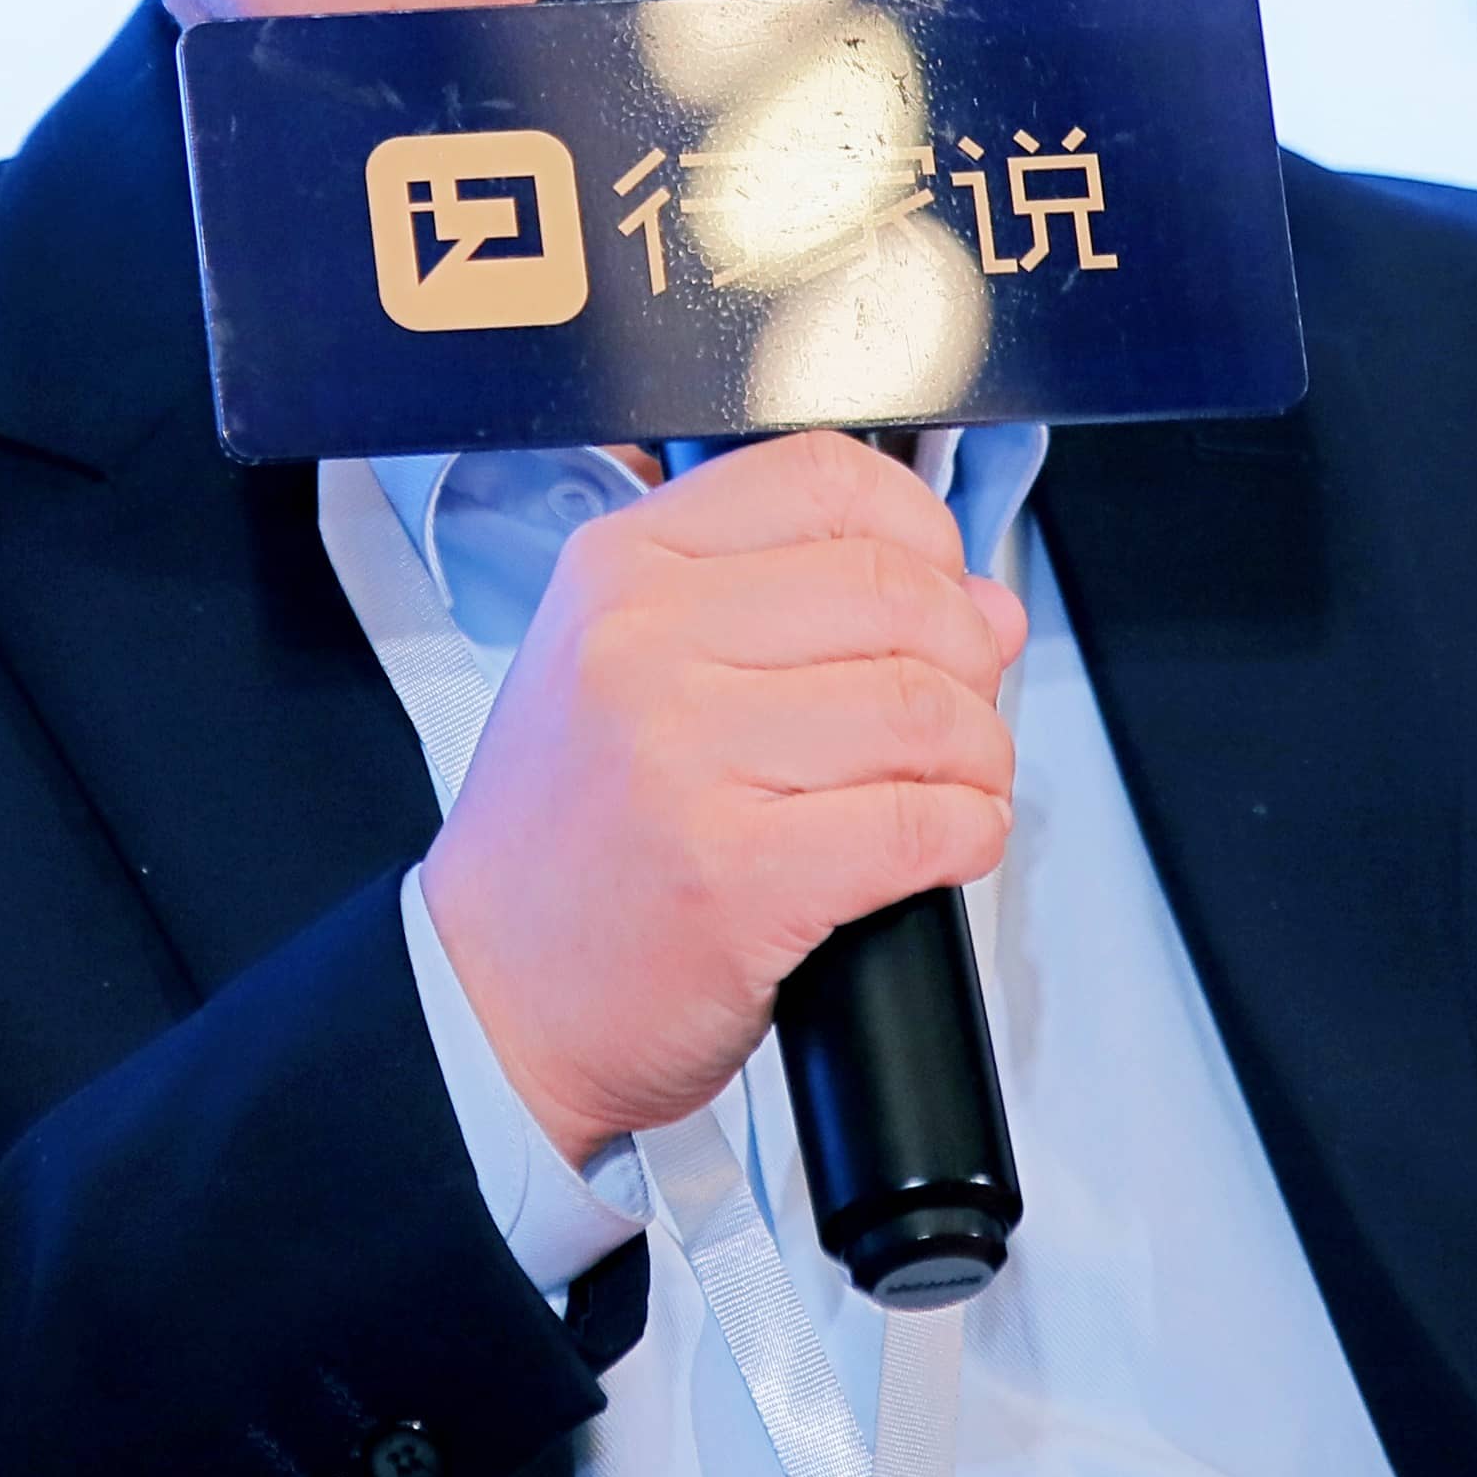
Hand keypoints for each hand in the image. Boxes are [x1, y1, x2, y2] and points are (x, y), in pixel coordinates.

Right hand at [414, 429, 1024, 1158]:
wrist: (493, 998)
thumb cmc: (570, 838)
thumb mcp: (632, 671)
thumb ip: (794, 609)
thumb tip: (982, 603)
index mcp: (619, 569)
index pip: (822, 478)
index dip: (921, 529)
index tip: (939, 586)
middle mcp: (642, 646)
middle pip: (895, 593)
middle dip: (968, 656)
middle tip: (961, 708)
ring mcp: (684, 759)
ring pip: (921, 709)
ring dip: (978, 754)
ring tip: (962, 783)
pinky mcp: (737, 876)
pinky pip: (918, 824)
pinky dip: (968, 832)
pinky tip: (950, 841)